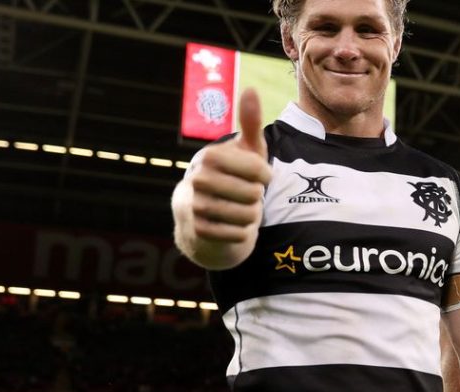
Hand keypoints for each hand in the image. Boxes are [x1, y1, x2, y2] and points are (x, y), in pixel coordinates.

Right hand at [188, 88, 271, 242]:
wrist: (205, 215)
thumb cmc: (233, 177)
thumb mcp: (246, 150)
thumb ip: (250, 123)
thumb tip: (251, 89)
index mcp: (210, 157)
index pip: (254, 168)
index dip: (264, 174)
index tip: (262, 176)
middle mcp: (198, 179)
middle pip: (250, 193)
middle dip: (256, 196)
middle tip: (250, 195)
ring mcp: (195, 206)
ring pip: (244, 215)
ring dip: (251, 215)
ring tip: (246, 210)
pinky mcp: (198, 231)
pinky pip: (236, 235)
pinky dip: (243, 233)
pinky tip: (238, 226)